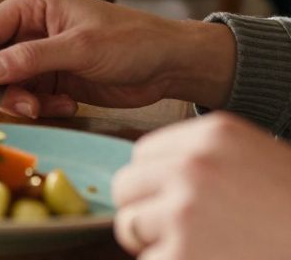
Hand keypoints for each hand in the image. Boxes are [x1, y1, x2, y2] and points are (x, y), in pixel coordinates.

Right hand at [0, 0, 216, 117]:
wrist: (171, 64)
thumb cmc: (131, 42)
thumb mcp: (80, 48)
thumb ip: (31, 58)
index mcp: (31, 5)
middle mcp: (30, 27)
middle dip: (2, 87)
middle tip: (24, 107)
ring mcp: (41, 54)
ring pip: (8, 82)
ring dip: (22, 100)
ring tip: (48, 107)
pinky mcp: (53, 76)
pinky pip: (29, 95)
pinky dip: (42, 105)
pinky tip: (69, 103)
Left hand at [112, 113, 290, 258]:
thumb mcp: (258, 160)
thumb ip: (205, 161)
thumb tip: (151, 177)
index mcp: (212, 135)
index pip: (144, 154)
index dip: (156, 184)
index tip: (179, 201)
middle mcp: (192, 166)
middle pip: (127, 187)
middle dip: (146, 212)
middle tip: (186, 232)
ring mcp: (184, 211)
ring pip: (130, 227)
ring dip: (158, 244)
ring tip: (207, 248)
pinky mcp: (181, 255)